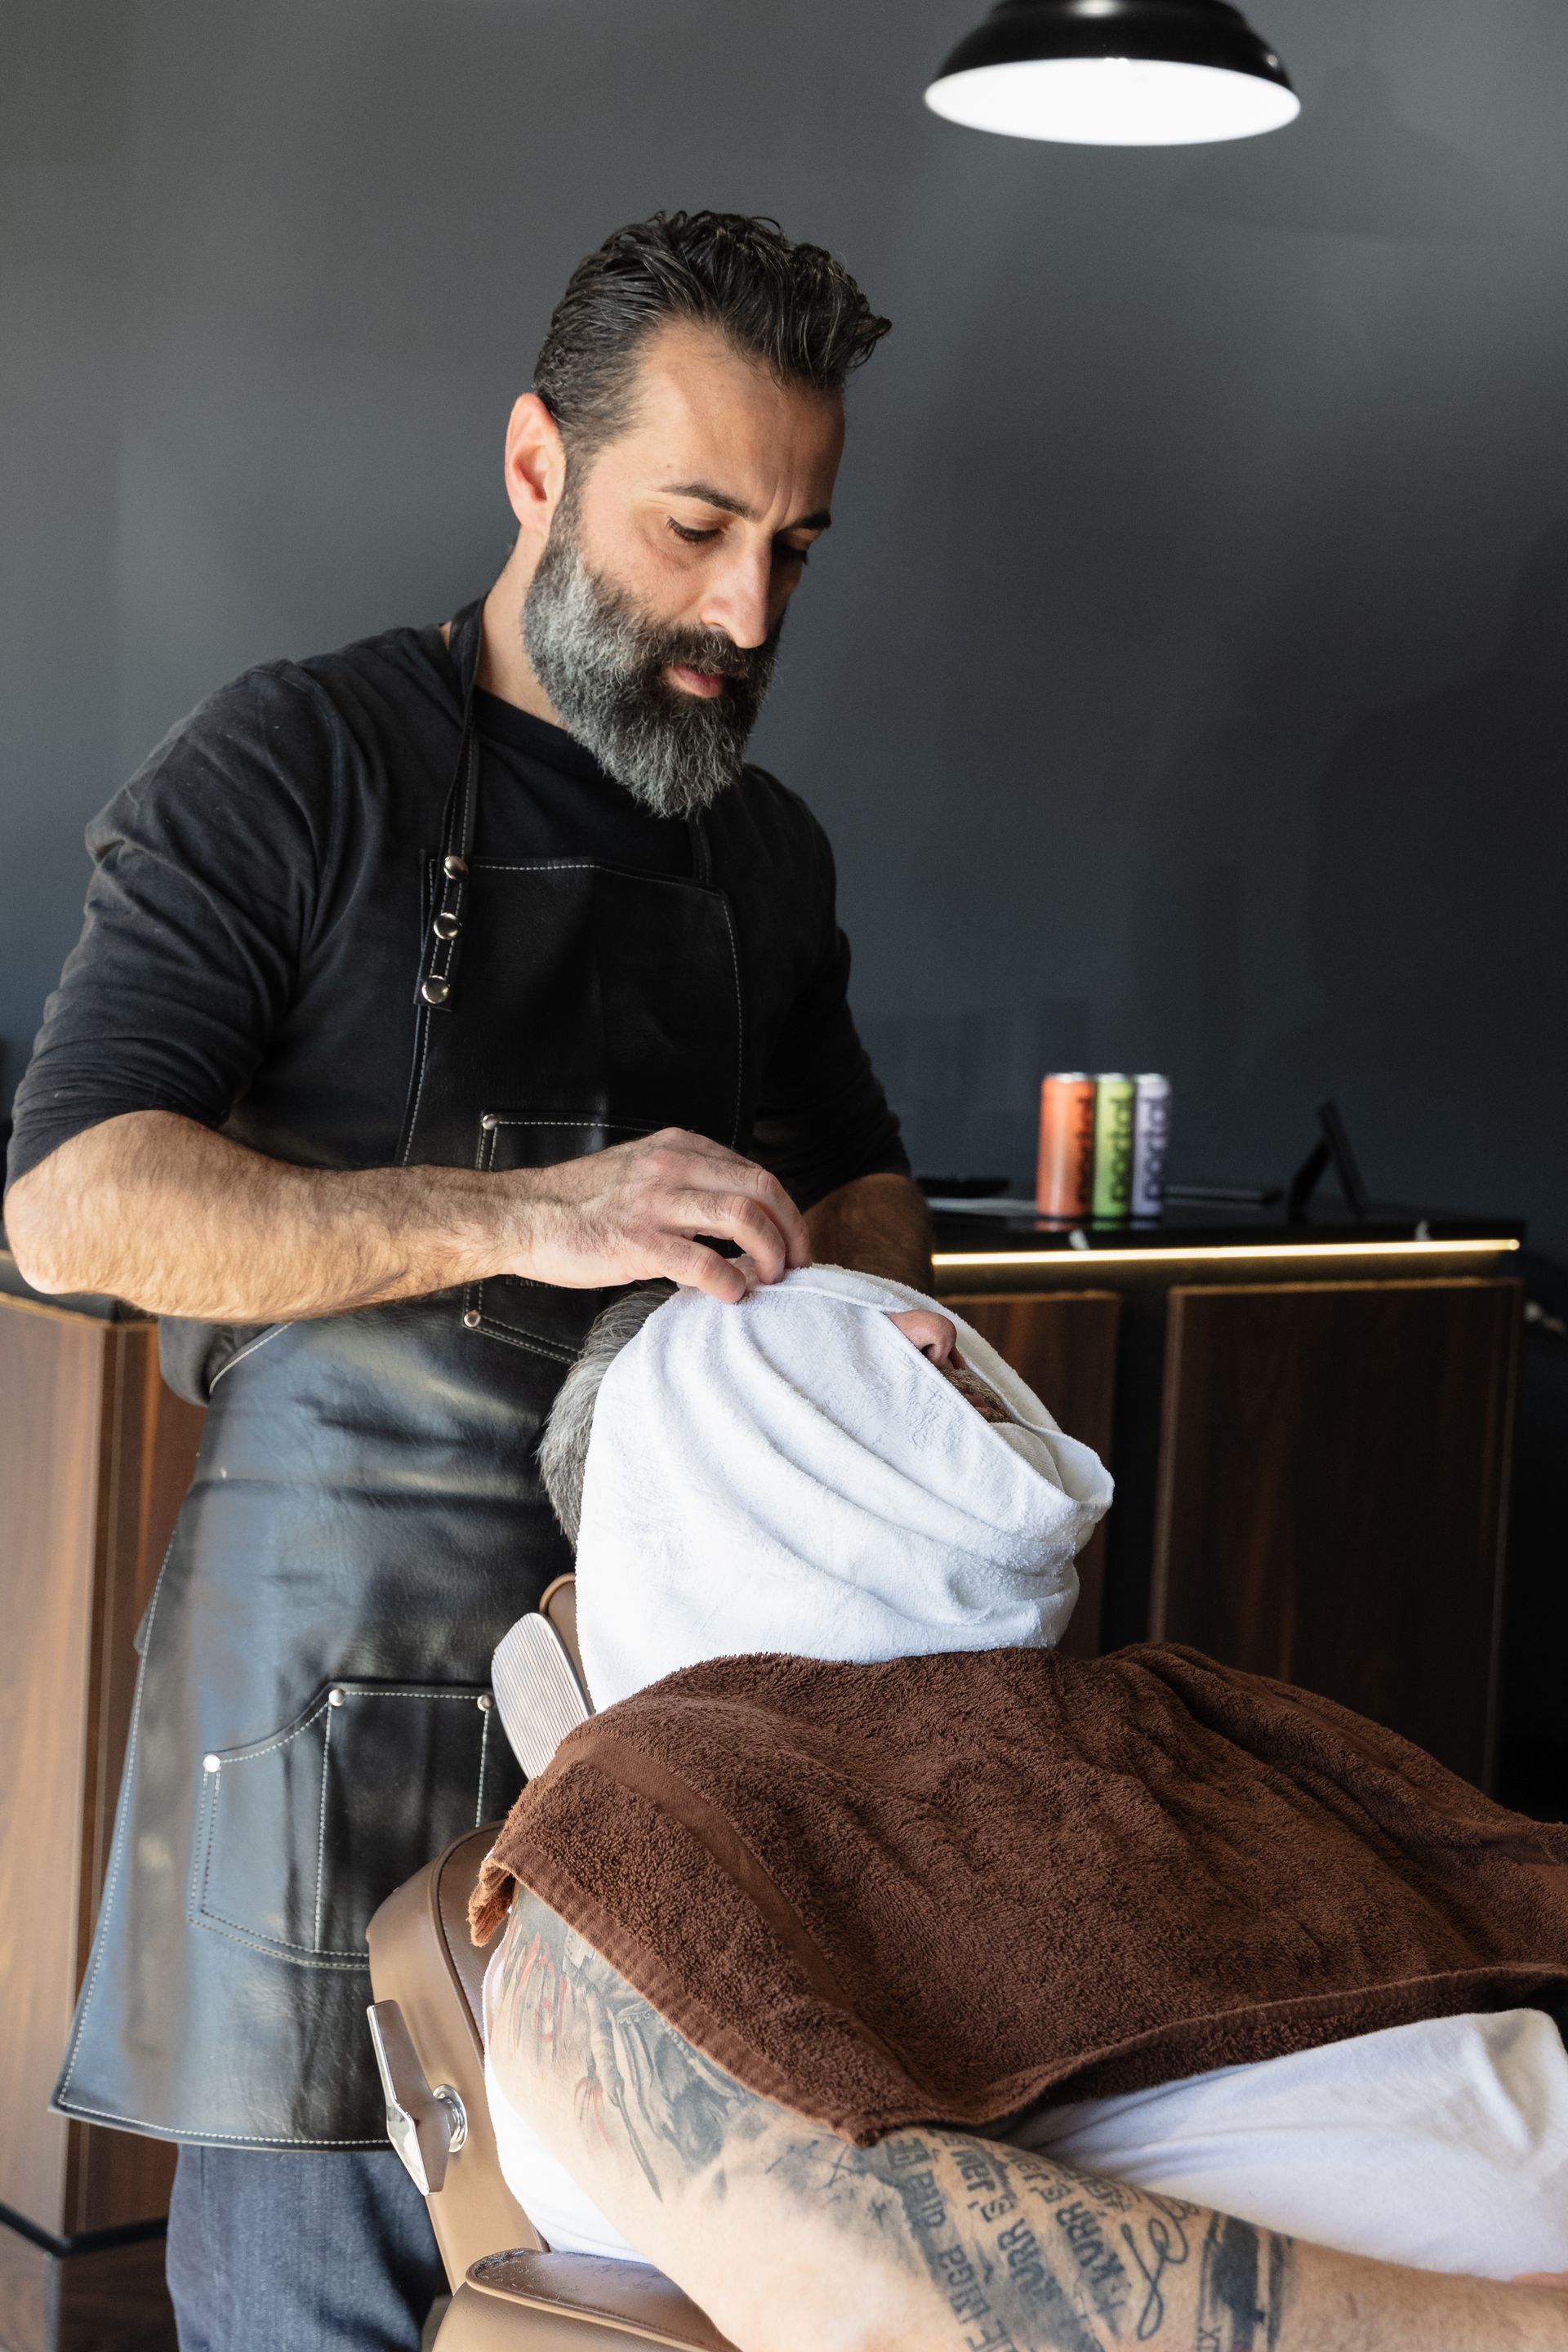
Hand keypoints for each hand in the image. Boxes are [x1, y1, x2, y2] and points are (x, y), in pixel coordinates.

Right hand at [496, 1128, 811, 1302]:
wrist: (523, 1215)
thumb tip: (734, 1219)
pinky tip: (731, 1294)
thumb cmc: (580, 1203)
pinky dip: (730, 1281)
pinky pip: (702, 1262)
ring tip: (770, 1279)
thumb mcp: (641, 1172)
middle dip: (792, 1231)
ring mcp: (654, 1202)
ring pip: (742, 1218)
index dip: (786, 1211)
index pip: (754, 1172)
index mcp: (678, 1148)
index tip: (794, 1242)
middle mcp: (671, 1166)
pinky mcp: (637, 1242)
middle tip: (798, 1264)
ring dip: (770, 1254)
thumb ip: (686, 1184)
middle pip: (760, 1190)